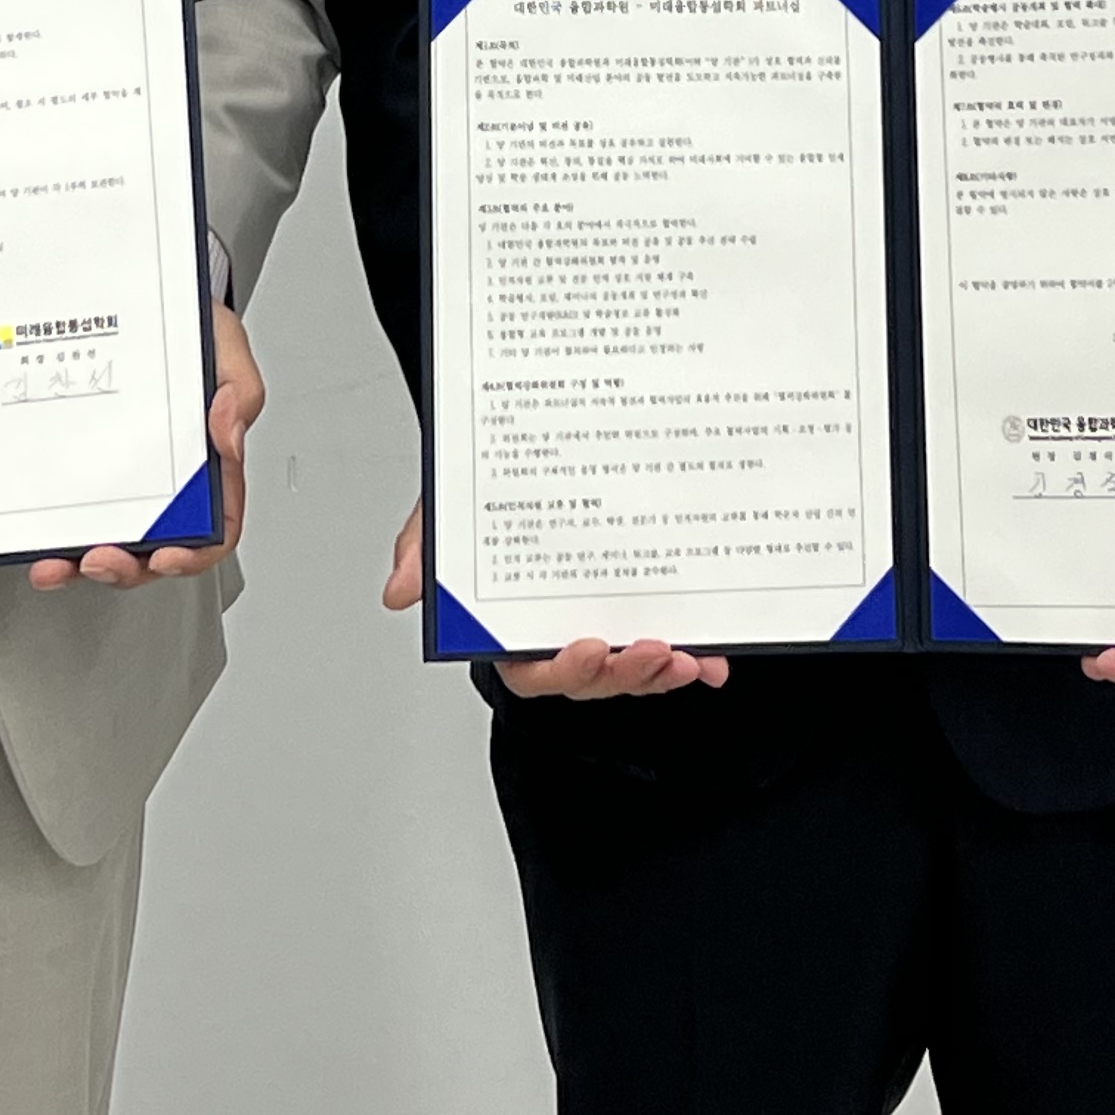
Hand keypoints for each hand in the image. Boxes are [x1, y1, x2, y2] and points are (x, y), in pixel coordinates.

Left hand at [29, 301, 260, 590]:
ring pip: (113, 542)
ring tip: (57, 565)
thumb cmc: (191, 330)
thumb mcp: (226, 347)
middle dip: (128, 567)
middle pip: (158, 549)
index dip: (196, 553)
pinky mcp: (88, 470)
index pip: (215, 527)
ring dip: (83, 565)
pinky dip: (56, 537)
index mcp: (209, 464)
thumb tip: (229, 435)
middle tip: (99, 560)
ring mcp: (126, 479)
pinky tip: (40, 542)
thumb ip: (240, 392)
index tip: (170, 554)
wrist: (144, 300)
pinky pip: (75, 514)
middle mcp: (169, 482)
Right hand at [379, 503, 729, 697]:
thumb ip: (423, 547)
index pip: (532, 668)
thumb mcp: (450, 507)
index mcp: (514, 623)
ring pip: (633, 667)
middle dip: (625, 675)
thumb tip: (398, 591)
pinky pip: (671, 643)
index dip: (562, 670)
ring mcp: (607, 620)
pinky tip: (716, 656)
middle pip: (592, 676)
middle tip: (655, 651)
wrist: (533, 437)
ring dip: (663, 672)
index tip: (590, 646)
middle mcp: (563, 629)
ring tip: (690, 657)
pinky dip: (696, 654)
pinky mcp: (645, 607)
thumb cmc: (489, 486)